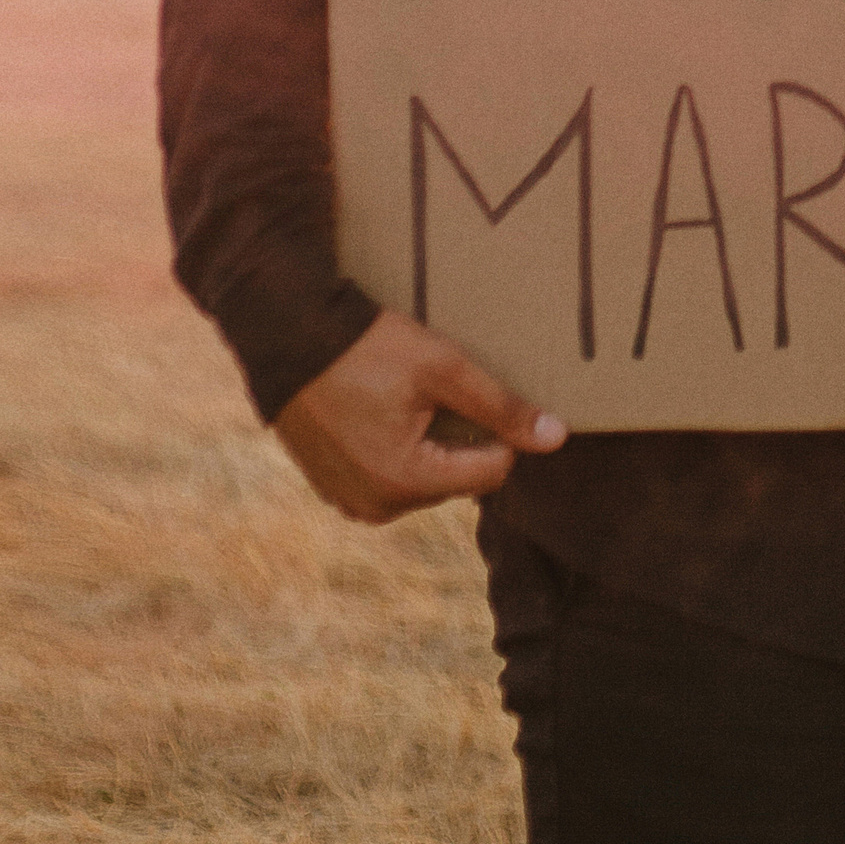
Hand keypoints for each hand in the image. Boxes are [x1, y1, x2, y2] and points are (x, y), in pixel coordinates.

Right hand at [273, 307, 566, 525]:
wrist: (287, 336)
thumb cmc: (368, 348)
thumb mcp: (443, 368)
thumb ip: (502, 408)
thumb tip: (556, 438)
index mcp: (407, 482)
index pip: (493, 472)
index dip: (494, 430)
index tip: (467, 393)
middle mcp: (377, 507)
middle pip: (458, 479)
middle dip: (457, 438)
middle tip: (428, 393)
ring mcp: (350, 503)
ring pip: (425, 481)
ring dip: (427, 446)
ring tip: (401, 401)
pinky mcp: (333, 491)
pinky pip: (389, 480)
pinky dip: (395, 452)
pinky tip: (379, 412)